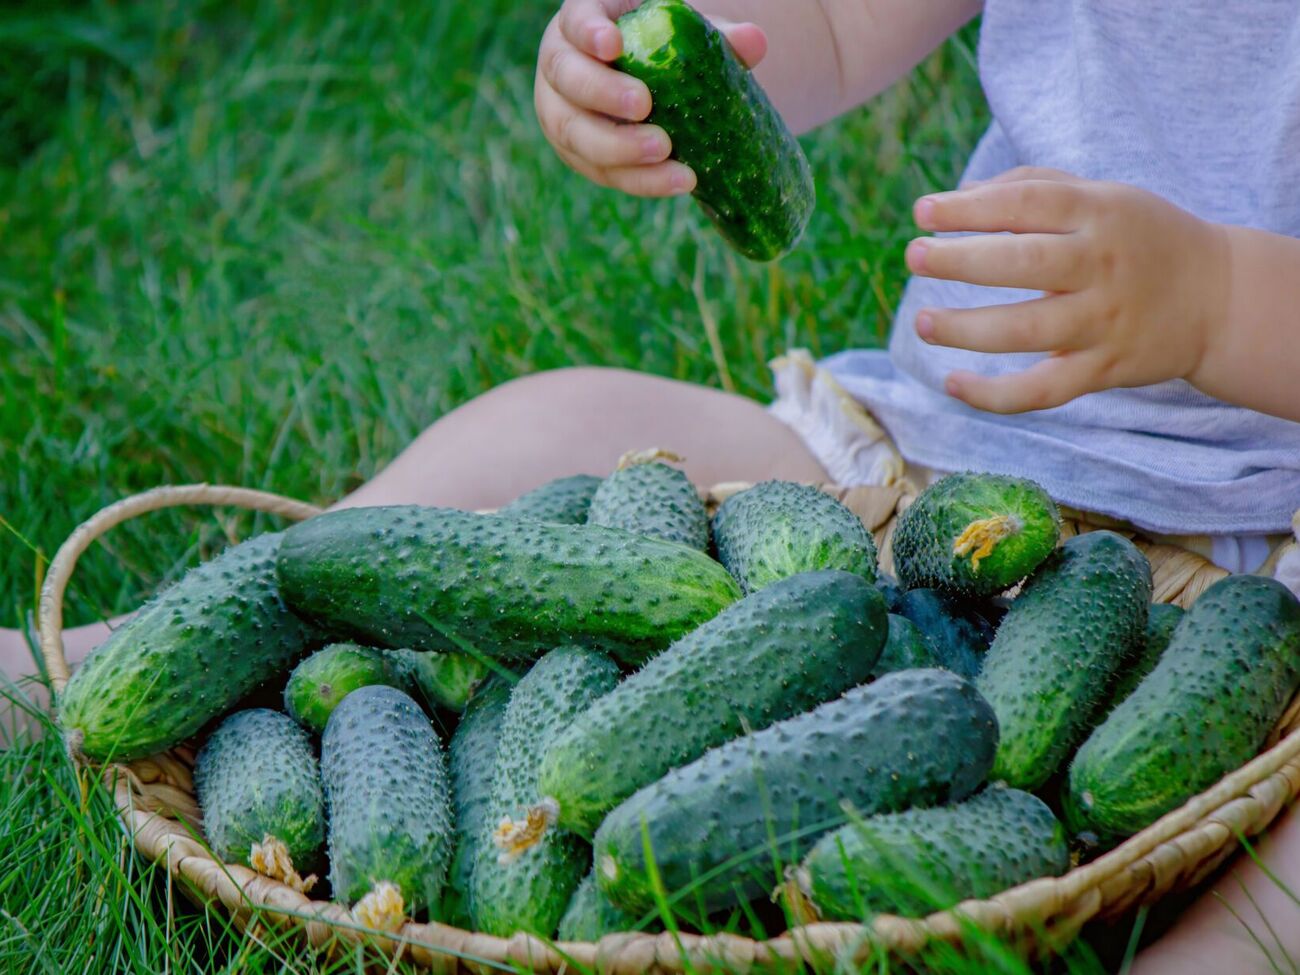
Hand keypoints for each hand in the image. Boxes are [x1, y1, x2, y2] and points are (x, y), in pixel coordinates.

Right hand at [535, 0, 766, 196]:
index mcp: (583, 22)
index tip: (613, 45)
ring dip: (619, 148)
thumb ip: (715, 35)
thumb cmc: (665, 48)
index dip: (588, 32)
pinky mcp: (579, 156)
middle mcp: (561, 65)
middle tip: (644, 106)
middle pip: (567, 79)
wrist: (652, 87)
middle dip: (602, 94)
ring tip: (664, 152)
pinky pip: (603, 172)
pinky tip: (676, 180)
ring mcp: (562, 114)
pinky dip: (640, 179)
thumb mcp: (686, 35)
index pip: (575, 20)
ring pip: (576, 134)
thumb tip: (753, 42)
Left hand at [905, 167, 1230, 412]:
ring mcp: (1102, 321)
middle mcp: (1101, 265)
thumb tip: (958, 196)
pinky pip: (1041, 390)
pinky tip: (952, 384)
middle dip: (960, 260)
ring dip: (966, 329)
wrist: (1219, 297)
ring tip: (922, 323)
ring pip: (1025, 331)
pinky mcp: (1103, 369)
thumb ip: (1033, 187)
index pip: (1026, 204)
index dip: (970, 207)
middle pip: (1023, 263)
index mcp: (1099, 212)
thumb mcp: (1102, 195)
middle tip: (914, 256)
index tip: (923, 211)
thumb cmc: (1139, 237)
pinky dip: (994, 395)